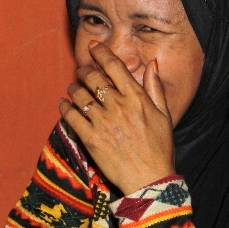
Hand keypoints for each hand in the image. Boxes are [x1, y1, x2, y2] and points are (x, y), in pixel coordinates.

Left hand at [59, 43, 175, 194]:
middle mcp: (118, 106)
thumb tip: (152, 64)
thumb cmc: (159, 148)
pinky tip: (64, 105)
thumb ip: (155, 88)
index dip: (101, 53)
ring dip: (74, 88)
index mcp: (136, 97)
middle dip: (84, 70)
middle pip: (92, 77)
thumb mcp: (164, 115)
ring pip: (79, 95)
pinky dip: (65, 107)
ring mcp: (102, 122)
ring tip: (73, 88)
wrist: (150, 180)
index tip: (95, 47)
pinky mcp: (90, 138)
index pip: (114, 66)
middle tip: (82, 71)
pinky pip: (71, 116)